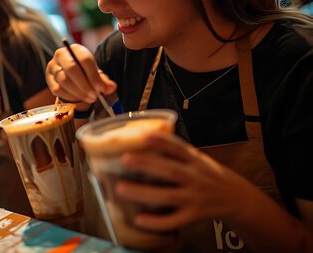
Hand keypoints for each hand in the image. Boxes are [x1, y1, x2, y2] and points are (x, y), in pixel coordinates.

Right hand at [46, 43, 116, 103]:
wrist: (71, 75)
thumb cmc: (85, 73)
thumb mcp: (96, 74)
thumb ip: (104, 81)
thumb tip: (111, 88)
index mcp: (76, 49)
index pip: (84, 59)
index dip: (93, 75)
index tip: (101, 88)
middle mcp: (61, 54)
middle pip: (71, 68)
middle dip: (84, 85)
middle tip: (94, 96)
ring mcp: (53, 66)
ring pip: (64, 80)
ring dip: (78, 92)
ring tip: (90, 99)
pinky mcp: (48, 78)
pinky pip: (57, 89)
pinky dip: (70, 96)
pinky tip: (79, 99)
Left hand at [114, 132, 257, 231]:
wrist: (237, 198)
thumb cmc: (208, 174)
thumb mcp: (198, 159)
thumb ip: (176, 151)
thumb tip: (144, 136)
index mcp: (195, 161)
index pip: (179, 148)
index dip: (163, 141)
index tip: (145, 135)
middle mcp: (195, 177)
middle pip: (171, 170)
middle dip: (147, 164)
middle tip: (125, 159)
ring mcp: (195, 197)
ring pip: (168, 196)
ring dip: (143, 193)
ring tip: (120, 189)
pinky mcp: (194, 215)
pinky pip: (174, 220)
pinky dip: (156, 222)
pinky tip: (139, 219)